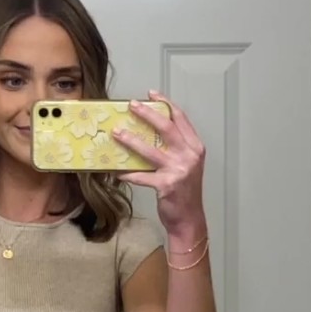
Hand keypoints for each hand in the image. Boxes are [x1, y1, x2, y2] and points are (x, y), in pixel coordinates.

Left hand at [113, 91, 206, 240]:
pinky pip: (141, 176)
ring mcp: (179, 170)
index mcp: (195, 147)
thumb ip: (174, 148)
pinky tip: (115, 171)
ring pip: (151, 150)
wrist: (189, 218)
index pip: (181, 119)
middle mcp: (189, 156)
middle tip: (131, 105)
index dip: (166, 104)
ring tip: (116, 133)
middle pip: (167, 128)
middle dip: (148, 114)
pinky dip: (127, 174)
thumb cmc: (184, 191)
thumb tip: (147, 133)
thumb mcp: (186, 165)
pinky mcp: (167, 185)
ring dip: (131, 140)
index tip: (151, 93)